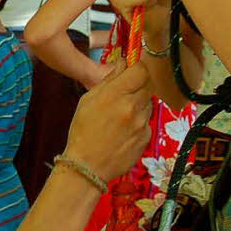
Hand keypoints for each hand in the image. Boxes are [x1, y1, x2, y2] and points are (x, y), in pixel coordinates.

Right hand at [64, 60, 151, 183]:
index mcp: (116, 94)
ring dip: (139, 104)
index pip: (141, 70)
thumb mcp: (88, 100)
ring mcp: (142, 123)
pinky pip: (146, 121)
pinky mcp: (147, 137)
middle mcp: (132, 107)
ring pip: (148, 103)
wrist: (87, 167)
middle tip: (124, 94)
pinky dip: (139, 122)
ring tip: (121, 116)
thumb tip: (123, 63)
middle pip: (147, 85)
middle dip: (138, 86)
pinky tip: (124, 131)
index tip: (131, 72)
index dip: (137, 68)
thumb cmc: (83, 132)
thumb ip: (109, 80)